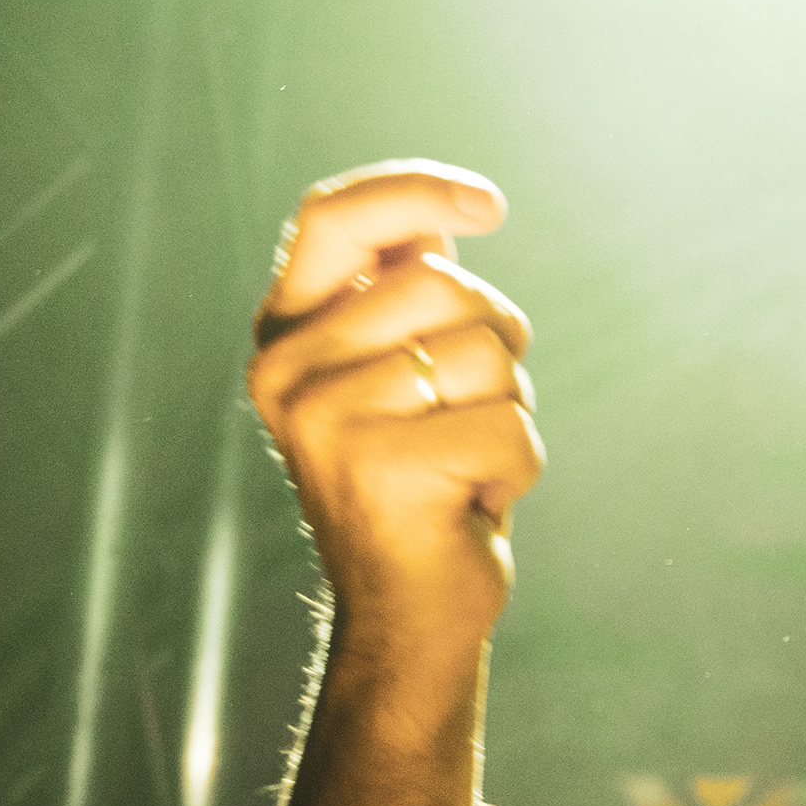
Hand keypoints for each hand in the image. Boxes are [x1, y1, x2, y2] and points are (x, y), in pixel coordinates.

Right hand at [246, 161, 539, 805]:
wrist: (409, 616)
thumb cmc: (425, 482)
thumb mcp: (406, 377)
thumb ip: (407, 296)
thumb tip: (445, 212)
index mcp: (284, 335)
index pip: (334, 216)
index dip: (415, 189)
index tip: (492, 207)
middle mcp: (286, 371)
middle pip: (450, 288)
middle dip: (496, 349)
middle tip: (461, 419)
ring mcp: (326, 421)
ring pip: (489, 355)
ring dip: (508, 411)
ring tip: (461, 463)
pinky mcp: (381, 471)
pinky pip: (512, 428)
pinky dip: (521, 470)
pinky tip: (471, 505)